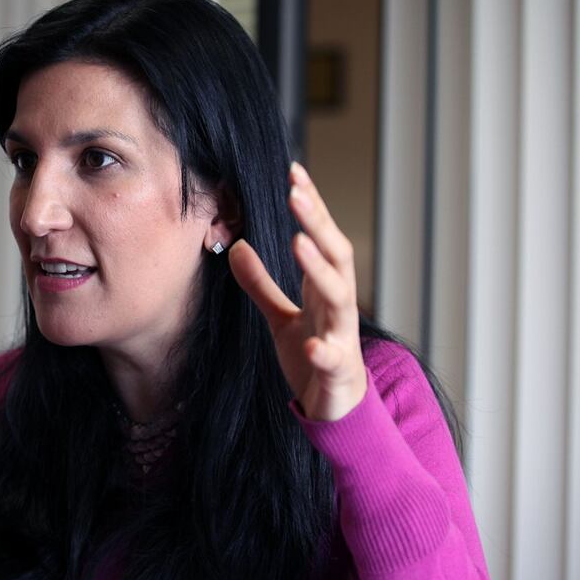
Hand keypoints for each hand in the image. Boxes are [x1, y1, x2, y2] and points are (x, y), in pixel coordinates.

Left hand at [228, 162, 365, 421]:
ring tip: (298, 242)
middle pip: (336, 256)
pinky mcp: (337, 372)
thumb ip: (261, 283)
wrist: (335, 408)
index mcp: (325, 290)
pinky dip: (324, 349)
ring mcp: (342, 338)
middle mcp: (338, 307)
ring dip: (320, 270)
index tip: (294, 171)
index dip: (311, 207)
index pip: (321, 238)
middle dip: (318, 223)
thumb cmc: (313, 357)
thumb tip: (237, 246)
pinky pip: (333, 358)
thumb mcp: (280, 317)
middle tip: (296, 192)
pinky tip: (311, 342)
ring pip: (340, 298)